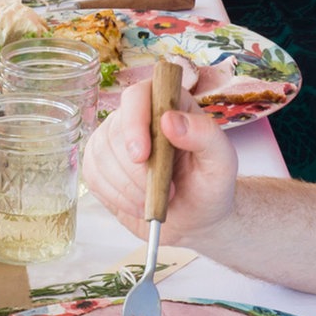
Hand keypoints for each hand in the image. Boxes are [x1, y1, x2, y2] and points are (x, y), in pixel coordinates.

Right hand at [82, 81, 239, 245]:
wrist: (196, 219)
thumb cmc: (210, 186)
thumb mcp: (222, 161)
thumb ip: (205, 135)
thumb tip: (170, 120)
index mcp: (167, 104)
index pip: (137, 96)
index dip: (134, 123)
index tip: (142, 156)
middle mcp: (137, 117)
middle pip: (115, 132)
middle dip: (137, 171)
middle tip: (168, 191)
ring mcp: (114, 140)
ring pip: (101, 156)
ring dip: (128, 188)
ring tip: (155, 200)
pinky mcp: (100, 164)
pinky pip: (93, 176)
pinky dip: (116, 197)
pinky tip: (138, 204)